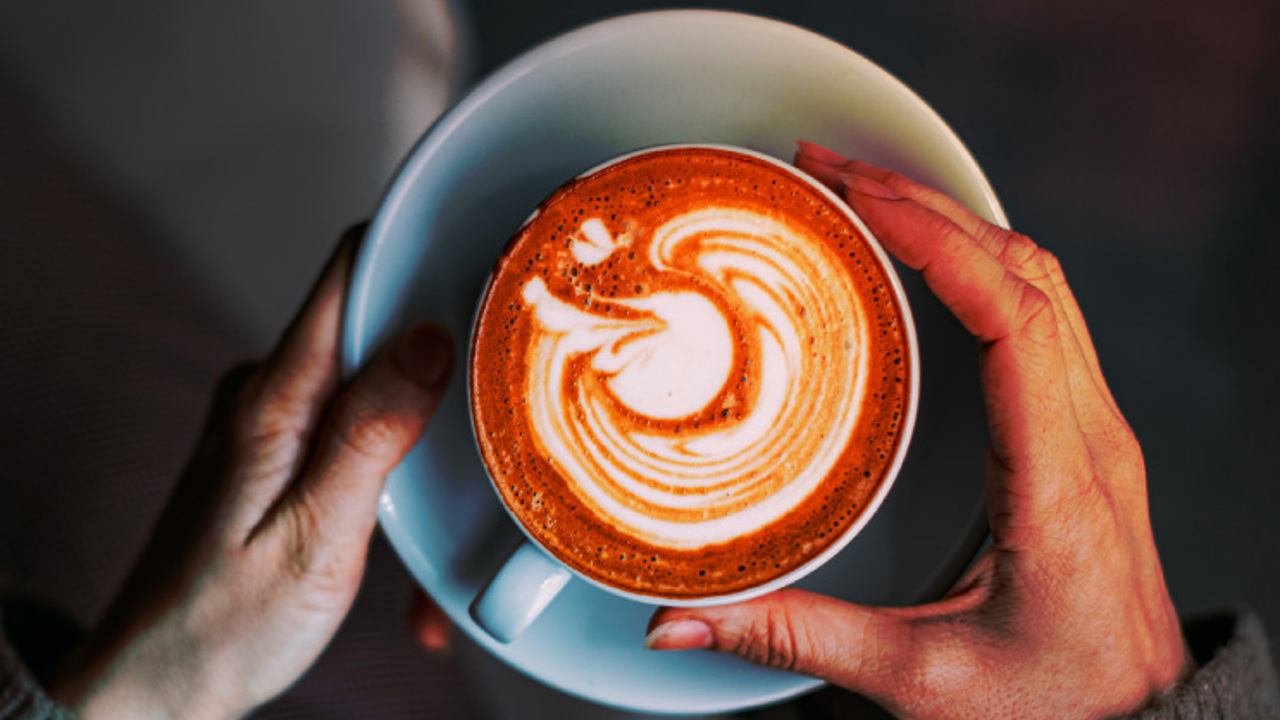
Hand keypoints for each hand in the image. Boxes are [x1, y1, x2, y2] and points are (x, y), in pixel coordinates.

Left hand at [49, 226, 454, 719]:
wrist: (157, 684)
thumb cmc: (223, 626)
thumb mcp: (317, 537)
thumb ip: (371, 433)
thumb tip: (427, 340)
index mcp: (275, 398)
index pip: (348, 272)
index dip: (420, 250)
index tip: (487, 260)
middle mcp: (269, 394)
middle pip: (373, 324)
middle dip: (442, 360)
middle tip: (494, 406)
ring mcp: (272, 422)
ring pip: (373, 385)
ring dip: (422, 435)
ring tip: (441, 514)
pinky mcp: (279, 454)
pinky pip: (353, 430)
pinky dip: (392, 471)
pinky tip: (404, 536)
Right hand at [644, 143, 1191, 718]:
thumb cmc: (1054, 708)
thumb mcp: (918, 682)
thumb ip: (795, 638)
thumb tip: (679, 620)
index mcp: (1059, 483)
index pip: (1013, 319)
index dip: (938, 242)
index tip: (861, 198)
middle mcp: (1092, 438)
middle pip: (1026, 273)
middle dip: (925, 204)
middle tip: (830, 170)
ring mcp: (1097, 430)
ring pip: (1042, 281)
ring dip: (956, 222)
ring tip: (866, 192)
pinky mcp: (1085, 434)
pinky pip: (1044, 314)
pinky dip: (980, 262)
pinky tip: (924, 255)